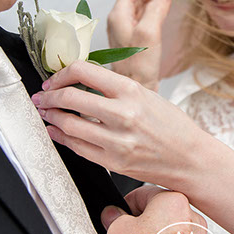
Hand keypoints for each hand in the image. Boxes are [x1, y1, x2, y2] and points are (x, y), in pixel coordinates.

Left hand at [32, 61, 208, 189]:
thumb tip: (79, 82)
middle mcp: (123, 115)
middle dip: (49, 95)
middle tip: (43, 96)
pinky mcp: (113, 162)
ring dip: (51, 116)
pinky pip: (77, 147)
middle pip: (70, 97)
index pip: (84, 71)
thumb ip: (114, 89)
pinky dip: (60, 137)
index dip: (62, 73)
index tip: (56, 79)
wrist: (190, 159)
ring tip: (46, 112)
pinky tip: (55, 131)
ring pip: (68, 124)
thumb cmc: (172, 126)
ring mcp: (116, 141)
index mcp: (131, 91)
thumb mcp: (147, 95)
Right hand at [101, 187, 206, 233]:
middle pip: (161, 213)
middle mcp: (193, 219)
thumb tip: (112, 214)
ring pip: (172, 233)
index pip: (144, 193)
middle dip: (143, 222)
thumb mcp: (117, 231)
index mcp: (175, 201)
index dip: (126, 204)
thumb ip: (114, 216)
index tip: (118, 214)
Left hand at [106, 0, 172, 90]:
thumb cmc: (139, 66)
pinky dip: (153, 5)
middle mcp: (118, 21)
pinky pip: (142, 15)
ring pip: (138, 4)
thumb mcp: (149, 33)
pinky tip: (163, 5)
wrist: (136, 90)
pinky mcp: (132, 40)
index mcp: (118, 16)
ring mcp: (124, 30)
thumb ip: (156, 9)